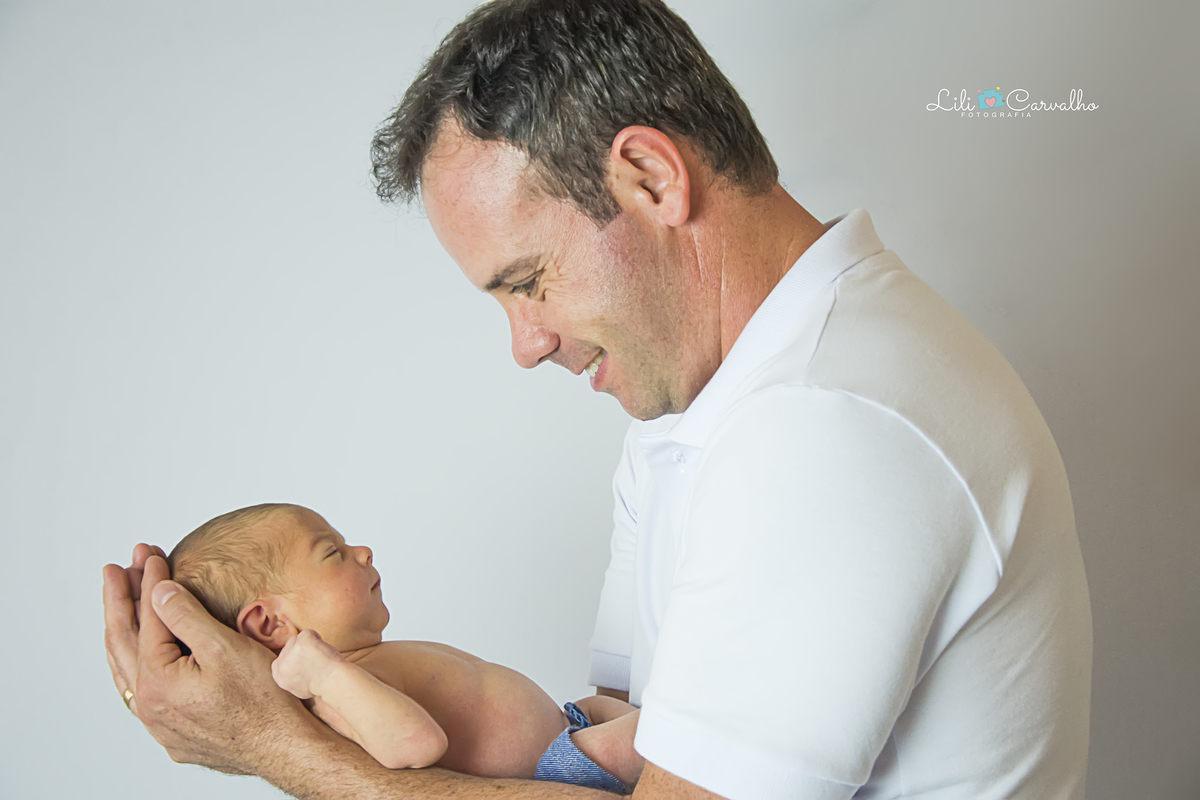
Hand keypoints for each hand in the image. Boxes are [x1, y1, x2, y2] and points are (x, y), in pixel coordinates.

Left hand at [102, 549, 311, 773]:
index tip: (151, 555)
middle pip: (124, 643)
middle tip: (117, 569)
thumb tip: (159, 591)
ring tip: (121, 604)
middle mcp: (150, 707)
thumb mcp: (225, 647)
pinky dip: (135, 664)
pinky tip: (140, 656)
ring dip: (124, 632)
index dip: (149, 582)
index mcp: (157, 682)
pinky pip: (142, 694)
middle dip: (121, 600)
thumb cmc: (265, 702)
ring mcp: (160, 725)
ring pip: (127, 671)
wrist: (287, 748)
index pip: (146, 619)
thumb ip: (186, 616)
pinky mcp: (175, 734)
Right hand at [273, 629, 345, 699]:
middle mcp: (282, 664)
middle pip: (288, 646)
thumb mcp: (296, 687)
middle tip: (315, 660)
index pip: (281, 658)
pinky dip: (317, 638)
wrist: (332, 681)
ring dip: (309, 643)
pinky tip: (322, 649)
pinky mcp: (302, 642)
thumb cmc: (320, 685)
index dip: (293, 657)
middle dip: (301, 650)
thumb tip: (288, 665)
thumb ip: (288, 675)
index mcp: (278, 675)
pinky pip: (308, 632)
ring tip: (319, 656)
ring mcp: (291, 652)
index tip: (305, 662)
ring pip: (297, 638)